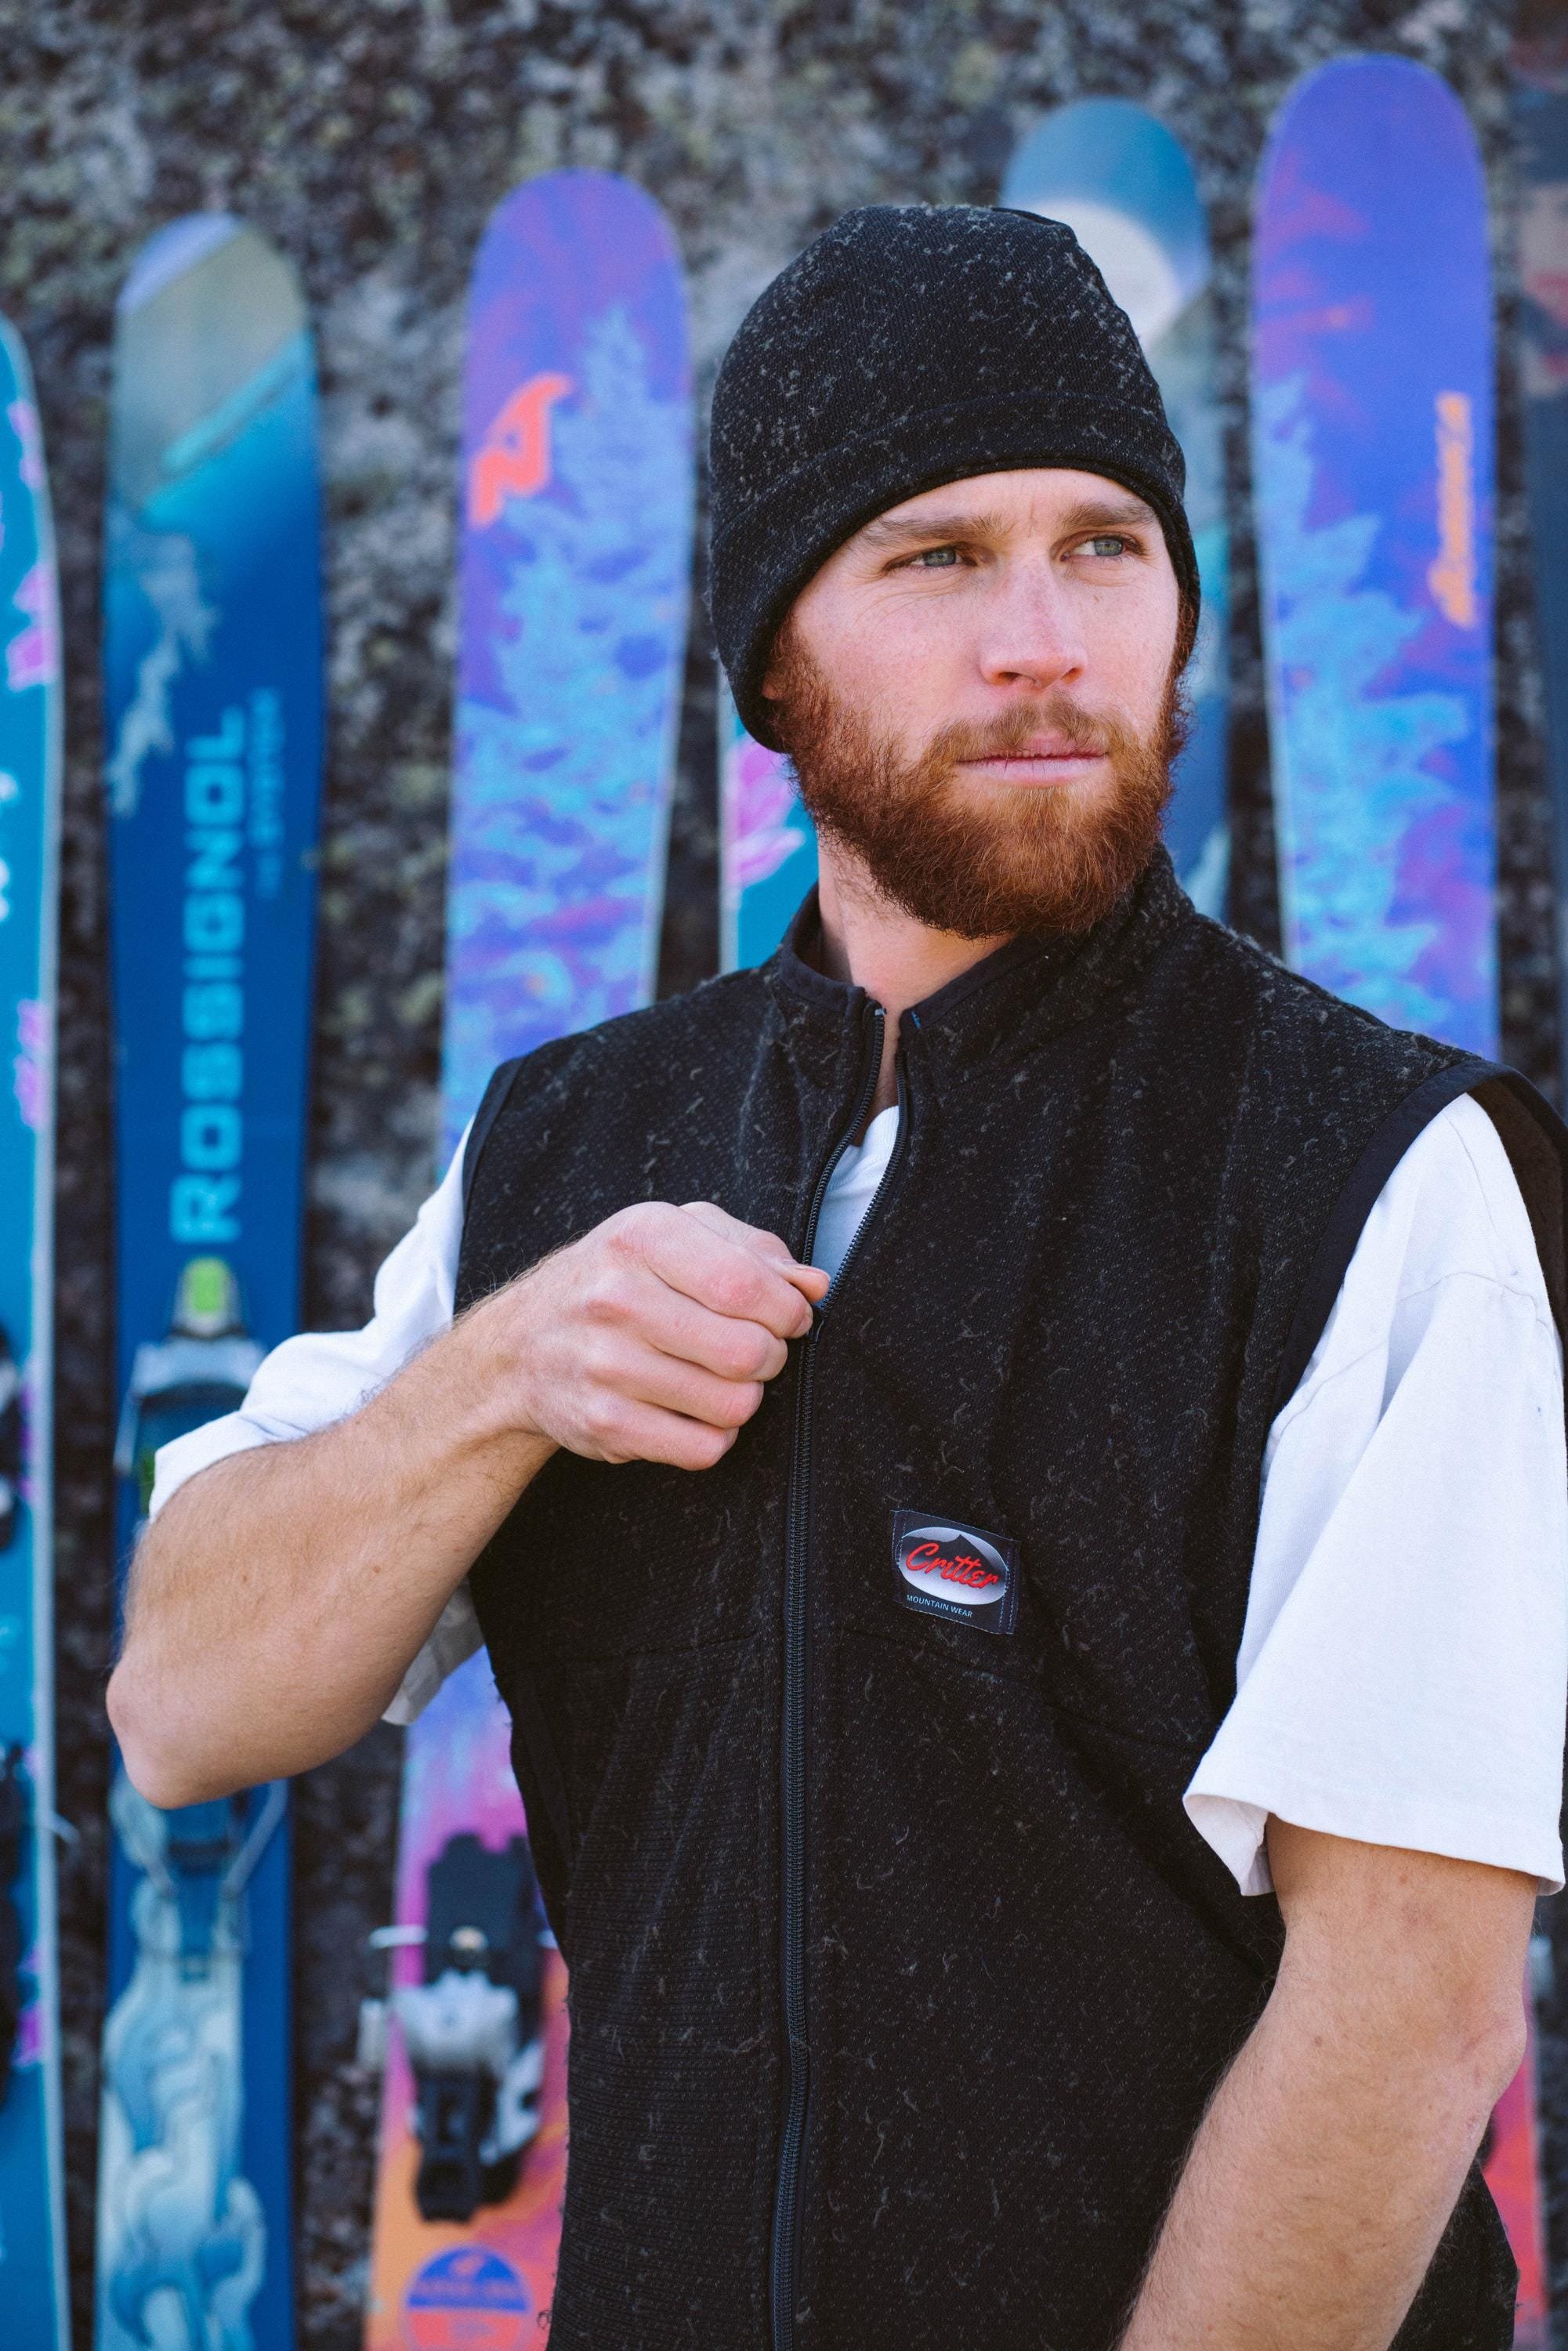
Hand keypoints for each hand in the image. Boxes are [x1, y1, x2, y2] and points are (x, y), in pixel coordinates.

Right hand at [473, 1200, 828, 1470]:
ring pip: (733, 1405)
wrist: (519, 1348)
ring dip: (744, 1398)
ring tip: (719, 1379)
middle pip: (747, 1351)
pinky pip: (703, 1448)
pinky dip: (714, 1435)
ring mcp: (605, 1365)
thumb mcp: (675, 1238)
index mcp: (642, 1236)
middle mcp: (616, 1297)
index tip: (788, 1317)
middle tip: (754, 1351)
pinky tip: (693, 1410)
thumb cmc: (616, 1280)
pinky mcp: (604, 1424)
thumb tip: (816, 1286)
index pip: (747, 1284)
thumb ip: (753, 1252)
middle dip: (770, 1356)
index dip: (788, 1311)